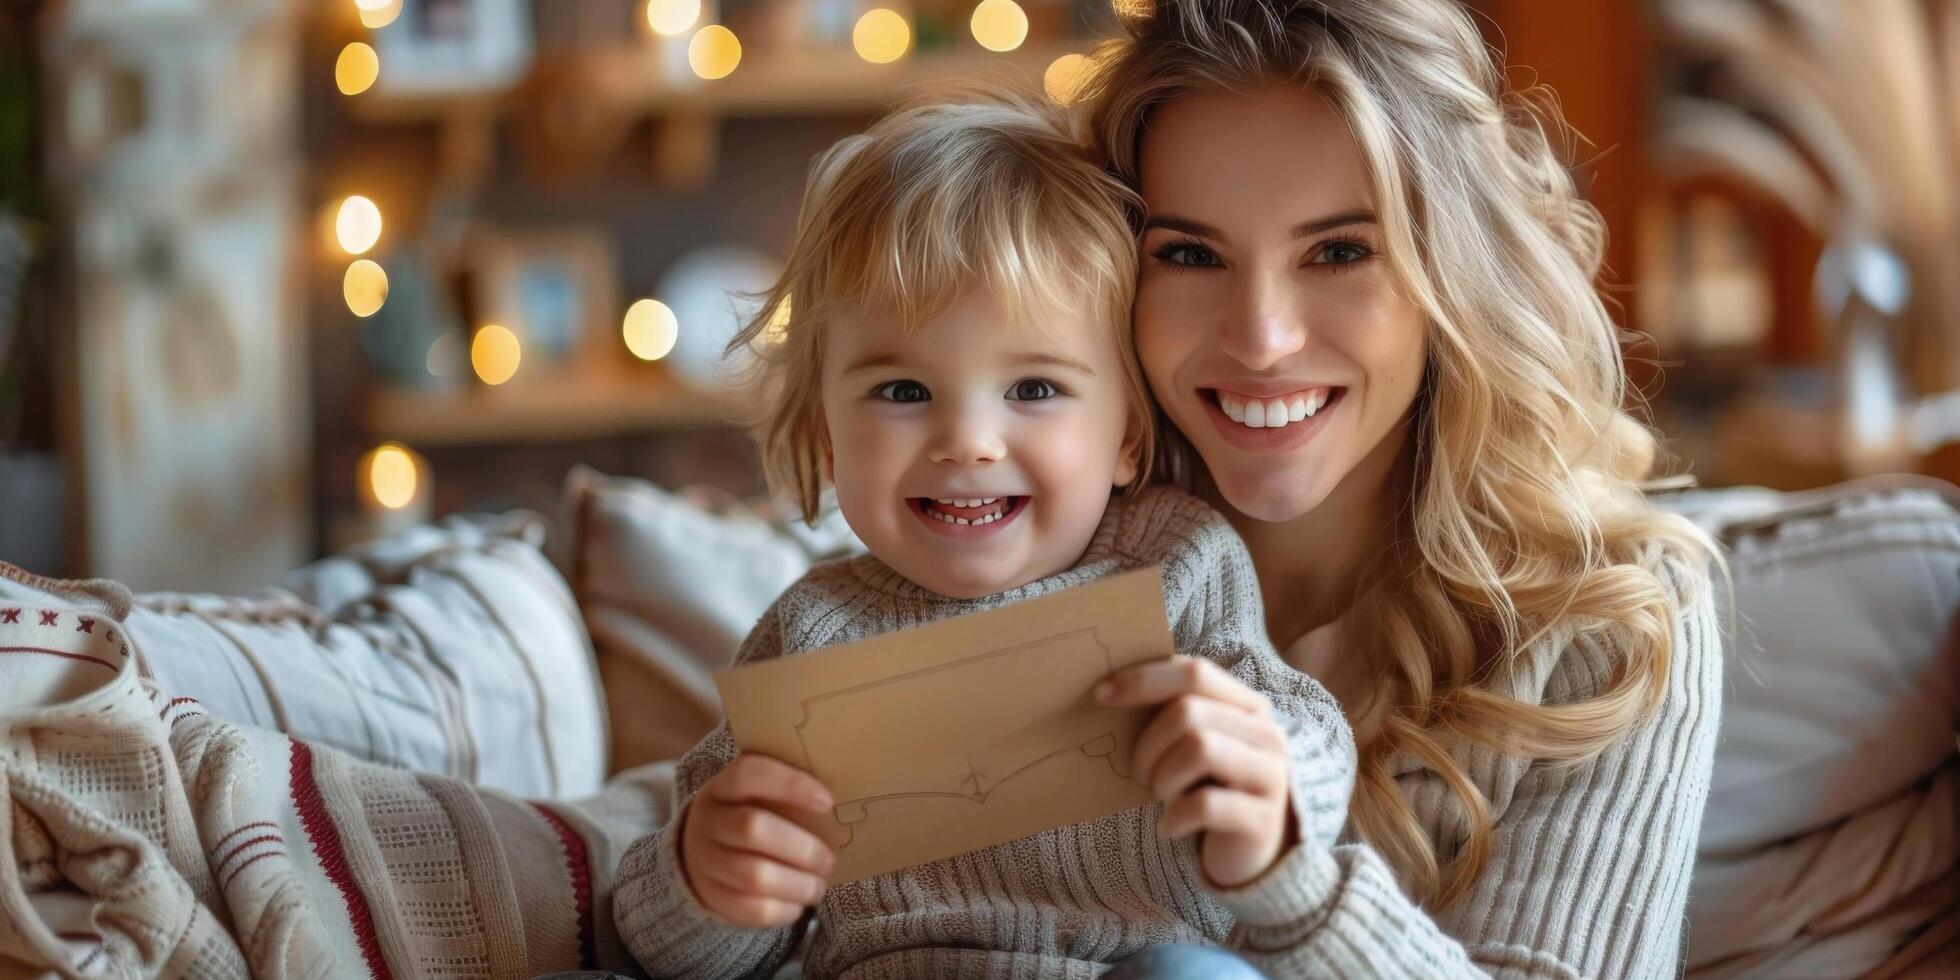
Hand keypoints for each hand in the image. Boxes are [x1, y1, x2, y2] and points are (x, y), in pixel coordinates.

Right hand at [679, 753, 837, 926]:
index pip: (748, 774)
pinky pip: (751, 908)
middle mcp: (707, 822)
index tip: (827, 801)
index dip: (789, 785)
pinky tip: (798, 903)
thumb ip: (785, 794)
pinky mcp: (712, 898)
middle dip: (801, 848)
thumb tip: (840, 803)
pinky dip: (784, 909)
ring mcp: (705, 862)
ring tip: (818, 887)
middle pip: (752, 829)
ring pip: (754, 876)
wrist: (700, 856)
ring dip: (798, 884)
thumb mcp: (754, 797)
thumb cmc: (745, 818)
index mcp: (721, 788)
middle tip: (829, 861)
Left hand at [1095, 657, 1294, 887]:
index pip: (1195, 672)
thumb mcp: (1196, 743)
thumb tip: (1109, 688)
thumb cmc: (1211, 788)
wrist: (1251, 852)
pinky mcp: (1262, 819)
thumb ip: (1171, 712)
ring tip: (1163, 797)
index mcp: (1247, 706)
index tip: (1100, 695)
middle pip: (1189, 712)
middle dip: (1148, 744)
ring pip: (1199, 749)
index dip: (1144, 679)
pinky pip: (1206, 805)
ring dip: (1164, 779)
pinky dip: (1175, 817)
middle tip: (1140, 774)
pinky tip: (1170, 828)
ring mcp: (1271, 775)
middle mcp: (1266, 734)